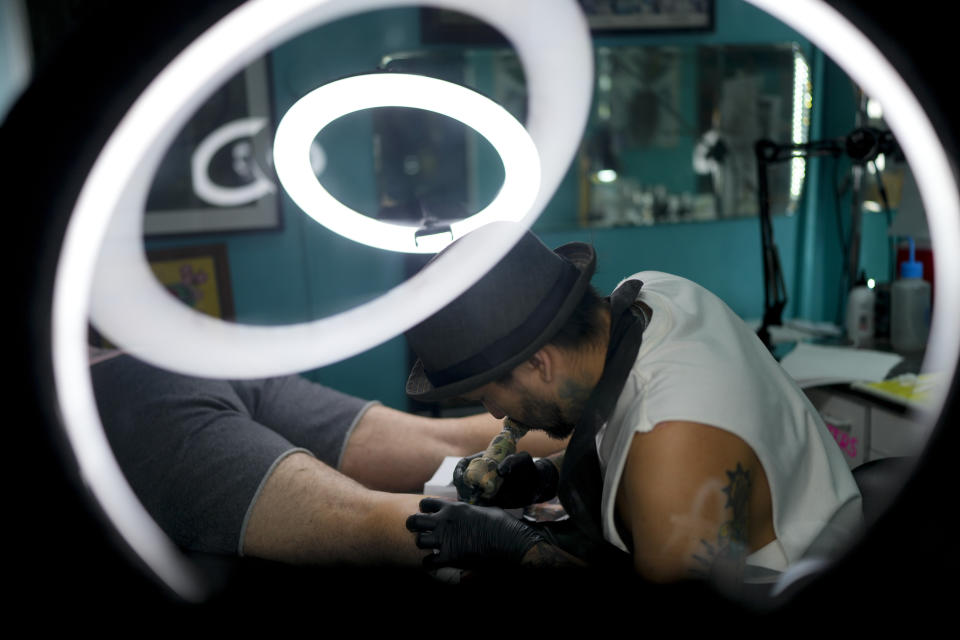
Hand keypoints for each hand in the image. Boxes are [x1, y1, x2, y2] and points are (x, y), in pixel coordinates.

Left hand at [405, 497, 544, 569]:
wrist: (507, 540)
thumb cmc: (500, 523)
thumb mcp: (482, 508)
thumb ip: (469, 510)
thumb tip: (472, 511)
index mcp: (452, 507)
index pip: (426, 503)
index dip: (425, 509)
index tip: (428, 514)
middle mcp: (444, 521)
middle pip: (414, 521)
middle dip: (414, 525)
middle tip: (419, 530)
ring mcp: (445, 539)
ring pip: (419, 541)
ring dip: (422, 544)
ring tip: (428, 547)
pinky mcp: (449, 556)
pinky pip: (429, 561)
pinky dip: (430, 563)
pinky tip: (435, 563)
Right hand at [453, 451, 558, 507]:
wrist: (536, 485)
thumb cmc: (528, 468)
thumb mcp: (522, 460)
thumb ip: (513, 461)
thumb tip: (500, 471)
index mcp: (483, 461)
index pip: (464, 464)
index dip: (458, 471)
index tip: (460, 478)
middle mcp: (480, 475)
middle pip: (462, 481)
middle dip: (461, 488)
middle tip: (466, 494)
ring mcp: (484, 488)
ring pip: (468, 494)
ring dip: (467, 499)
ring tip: (475, 502)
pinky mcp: (489, 501)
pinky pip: (478, 505)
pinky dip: (476, 507)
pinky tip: (480, 510)